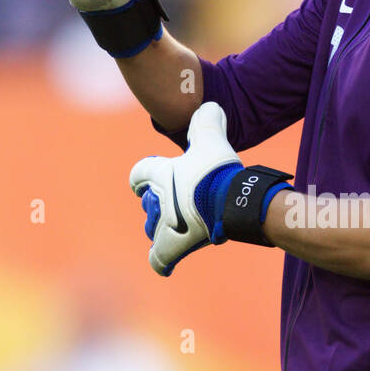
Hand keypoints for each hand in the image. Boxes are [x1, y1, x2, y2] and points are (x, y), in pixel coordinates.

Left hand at [129, 102, 243, 276]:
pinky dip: (162, 261)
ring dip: (162, 229)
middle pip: (149, 204)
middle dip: (158, 205)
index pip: (139, 174)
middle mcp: (157, 201)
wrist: (230, 202)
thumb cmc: (218, 171)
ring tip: (176, 230)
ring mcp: (165, 225)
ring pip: (154, 229)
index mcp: (160, 174)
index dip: (141, 178)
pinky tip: (164, 265)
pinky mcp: (176, 245)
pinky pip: (161, 258)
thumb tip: (210, 105)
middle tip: (179, 204)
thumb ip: (208, 121)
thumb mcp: (212, 139)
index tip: (144, 183)